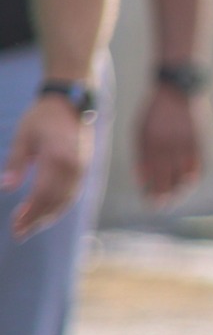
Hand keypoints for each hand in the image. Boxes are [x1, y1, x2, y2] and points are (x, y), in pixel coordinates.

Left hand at [1, 95, 94, 239]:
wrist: (69, 102)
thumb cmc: (41, 118)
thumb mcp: (23, 136)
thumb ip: (15, 162)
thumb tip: (6, 187)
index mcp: (57, 157)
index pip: (43, 194)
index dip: (29, 213)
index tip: (14, 225)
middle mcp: (73, 165)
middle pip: (56, 201)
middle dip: (37, 219)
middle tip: (18, 232)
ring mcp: (81, 167)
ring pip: (67, 199)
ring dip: (49, 215)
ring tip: (30, 226)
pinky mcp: (83, 167)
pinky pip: (73, 192)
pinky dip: (60, 206)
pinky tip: (46, 212)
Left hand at [137, 83, 206, 205]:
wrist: (176, 88)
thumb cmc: (155, 111)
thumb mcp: (141, 130)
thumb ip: (142, 153)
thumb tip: (144, 179)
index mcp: (146, 144)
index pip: (147, 175)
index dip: (148, 190)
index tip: (149, 200)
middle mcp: (164, 147)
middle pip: (164, 180)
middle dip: (162, 196)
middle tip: (160, 206)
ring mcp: (182, 144)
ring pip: (182, 176)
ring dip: (179, 190)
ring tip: (176, 195)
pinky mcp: (198, 140)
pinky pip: (197, 165)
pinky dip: (194, 176)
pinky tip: (190, 181)